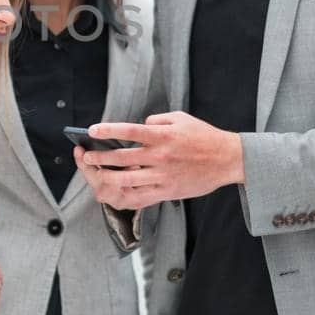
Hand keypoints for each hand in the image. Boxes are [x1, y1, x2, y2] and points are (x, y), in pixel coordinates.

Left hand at [77, 113, 243, 209]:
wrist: (228, 159)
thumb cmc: (204, 137)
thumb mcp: (181, 118)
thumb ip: (157, 120)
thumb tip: (141, 124)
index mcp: (162, 135)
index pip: (128, 131)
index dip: (107, 130)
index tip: (91, 131)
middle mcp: (160, 155)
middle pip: (121, 157)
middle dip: (99, 158)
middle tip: (86, 157)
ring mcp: (163, 175)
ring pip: (126, 179)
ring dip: (107, 176)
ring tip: (97, 174)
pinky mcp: (168, 191)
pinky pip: (141, 195)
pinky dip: (125, 193)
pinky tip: (116, 190)